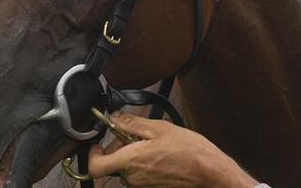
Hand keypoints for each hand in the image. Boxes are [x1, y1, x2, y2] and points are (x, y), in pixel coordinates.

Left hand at [88, 113, 257, 187]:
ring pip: (126, 167)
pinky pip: (139, 174)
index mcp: (130, 161)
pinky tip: (162, 154)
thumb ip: (132, 123)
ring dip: (134, 154)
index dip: (93, 153)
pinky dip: (144, 162)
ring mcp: (140, 186)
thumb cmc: (188, 150)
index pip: (95, 166)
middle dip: (120, 147)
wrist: (207, 172)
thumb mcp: (159, 128)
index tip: (99, 142)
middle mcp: (131, 178)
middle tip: (139, 134)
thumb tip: (114, 118)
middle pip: (113, 162)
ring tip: (156, 144)